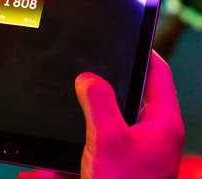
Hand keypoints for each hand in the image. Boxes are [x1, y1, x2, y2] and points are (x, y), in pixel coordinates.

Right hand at [17, 52, 183, 178]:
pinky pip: (86, 163)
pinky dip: (63, 167)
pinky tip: (40, 172)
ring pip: (98, 136)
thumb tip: (89, 78)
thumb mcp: (109, 139)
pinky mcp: (115, 176)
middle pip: (124, 102)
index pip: (158, 73)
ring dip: (71, 138)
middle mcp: (152, 141)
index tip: (125, 36)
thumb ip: (98, 102)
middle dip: (93, 96)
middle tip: (76, 79)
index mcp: (162, 124)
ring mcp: (134, 161)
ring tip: (49, 137)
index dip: (142, 50)